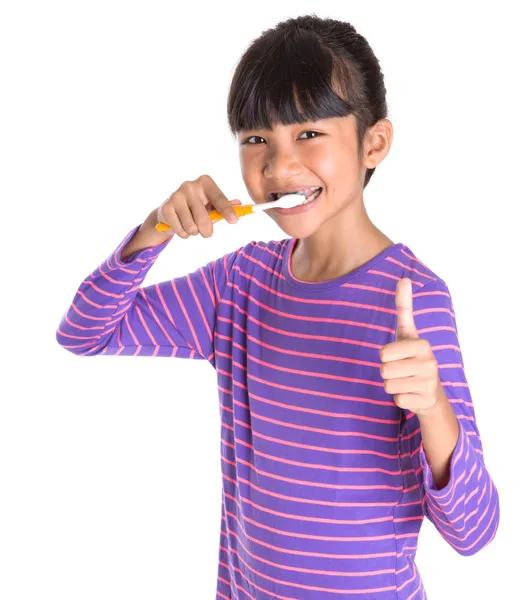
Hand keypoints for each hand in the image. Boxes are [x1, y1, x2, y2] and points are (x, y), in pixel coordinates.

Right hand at [156, 174, 241, 238]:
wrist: (169, 211)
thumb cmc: (196, 207)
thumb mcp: (211, 205)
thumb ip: (224, 205)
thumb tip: (239, 204)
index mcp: (205, 182)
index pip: (219, 199)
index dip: (227, 211)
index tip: (234, 221)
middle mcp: (190, 185)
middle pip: (204, 218)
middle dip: (207, 231)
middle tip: (206, 232)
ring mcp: (176, 195)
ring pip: (192, 227)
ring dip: (194, 232)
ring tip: (190, 225)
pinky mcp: (166, 207)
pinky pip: (181, 231)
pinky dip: (183, 234)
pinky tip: (180, 226)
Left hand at [379, 278, 442, 414]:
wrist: (432, 392)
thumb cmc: (413, 357)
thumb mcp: (407, 333)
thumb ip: (404, 307)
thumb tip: (404, 278)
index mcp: (423, 344)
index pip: (383, 353)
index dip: (386, 355)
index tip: (400, 355)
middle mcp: (430, 363)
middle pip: (384, 370)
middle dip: (388, 372)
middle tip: (403, 371)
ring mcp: (429, 384)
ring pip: (388, 385)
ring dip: (393, 385)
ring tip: (407, 381)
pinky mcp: (425, 402)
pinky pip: (396, 400)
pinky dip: (400, 399)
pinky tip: (412, 394)